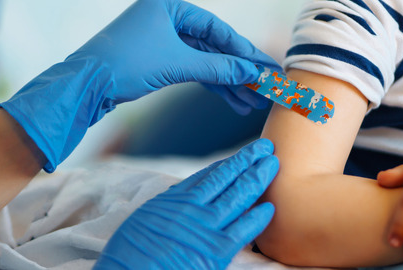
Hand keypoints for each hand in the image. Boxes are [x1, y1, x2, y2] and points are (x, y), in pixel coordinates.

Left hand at [0, 0, 279, 171]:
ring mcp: (156, 39)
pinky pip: (188, 68)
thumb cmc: (125, 65)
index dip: (243, 49)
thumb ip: (217, 67)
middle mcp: (162, 17)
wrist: (81, 87)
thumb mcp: (176, 64)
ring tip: (250, 103)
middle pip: (210, 44)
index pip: (215, 26)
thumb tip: (252, 72)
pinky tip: (229, 99)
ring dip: (225, 81)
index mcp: (166, 6)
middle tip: (264, 87)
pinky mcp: (151, 60)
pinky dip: (207, 83)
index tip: (266, 66)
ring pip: (201, 59)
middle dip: (237, 68)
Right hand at [94, 138, 279, 269]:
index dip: (228, 164)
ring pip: (238, 196)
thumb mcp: (144, 222)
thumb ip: (167, 210)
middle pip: (226, 178)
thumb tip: (179, 204)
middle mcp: (191, 208)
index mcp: (173, 200)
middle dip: (248, 161)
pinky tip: (270, 207)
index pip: (207, 176)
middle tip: (266, 147)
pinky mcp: (215, 250)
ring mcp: (205, 227)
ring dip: (258, 178)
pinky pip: (243, 230)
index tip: (242, 155)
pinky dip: (257, 218)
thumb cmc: (129, 255)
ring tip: (273, 163)